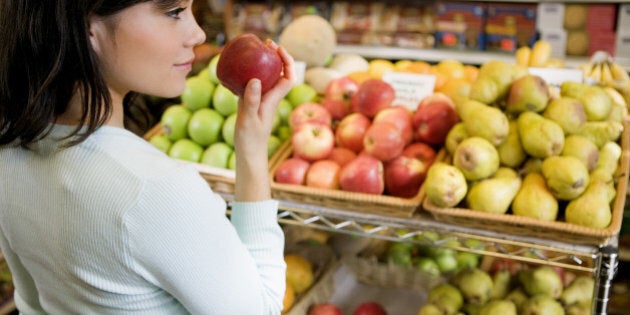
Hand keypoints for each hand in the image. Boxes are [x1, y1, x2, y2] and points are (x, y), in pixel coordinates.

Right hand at [233, 41, 295, 200]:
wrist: (249, 157)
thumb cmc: (250, 141)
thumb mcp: (248, 119)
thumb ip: (251, 100)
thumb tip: (256, 79)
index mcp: (272, 100)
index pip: (288, 77)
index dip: (287, 61)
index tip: (277, 48)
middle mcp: (269, 99)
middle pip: (280, 74)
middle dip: (276, 57)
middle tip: (266, 44)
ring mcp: (261, 102)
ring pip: (267, 79)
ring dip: (265, 64)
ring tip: (256, 52)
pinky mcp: (251, 106)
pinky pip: (254, 85)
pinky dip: (251, 75)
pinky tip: (240, 71)